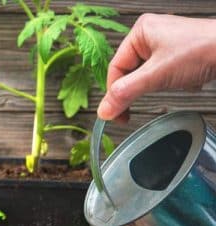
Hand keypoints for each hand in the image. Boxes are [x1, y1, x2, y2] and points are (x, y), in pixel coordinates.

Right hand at [97, 14, 215, 121]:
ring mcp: (165, 44)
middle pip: (129, 72)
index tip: (114, 113)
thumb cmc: (203, 50)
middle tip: (133, 110)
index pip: (115, 68)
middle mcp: (150, 35)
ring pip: (146, 75)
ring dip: (155, 86)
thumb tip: (104, 110)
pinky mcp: (179, 53)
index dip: (113, 92)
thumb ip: (126, 93)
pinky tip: (183, 81)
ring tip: (170, 84)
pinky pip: (162, 74)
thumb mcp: (157, 75)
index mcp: (140, 31)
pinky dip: (169, 83)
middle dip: (138, 89)